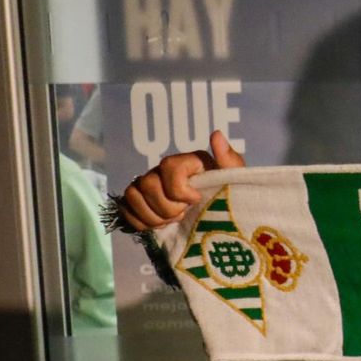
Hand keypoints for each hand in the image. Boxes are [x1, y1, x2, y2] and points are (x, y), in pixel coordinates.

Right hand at [119, 130, 244, 230]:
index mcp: (187, 162)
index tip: (196, 200)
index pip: (169, 167)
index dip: (179, 189)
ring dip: (154, 216)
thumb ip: (229, 159)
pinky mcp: (138, 201)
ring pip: (133, 195)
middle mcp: (163, 169)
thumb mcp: (235, 181)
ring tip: (173, 220)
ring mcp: (148, 184)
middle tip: (184, 214)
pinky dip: (141, 222)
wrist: (218, 219)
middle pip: (147, 184)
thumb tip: (216, 134)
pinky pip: (126, 209)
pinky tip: (160, 225)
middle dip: (167, 207)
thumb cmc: (229, 197)